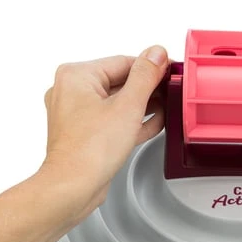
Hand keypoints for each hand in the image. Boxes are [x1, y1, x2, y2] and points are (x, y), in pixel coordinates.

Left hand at [39, 46, 168, 220]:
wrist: (73, 187)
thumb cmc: (89, 151)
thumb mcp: (128, 106)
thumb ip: (145, 76)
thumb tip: (156, 54)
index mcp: (76, 76)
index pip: (123, 62)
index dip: (151, 67)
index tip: (168, 71)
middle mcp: (71, 92)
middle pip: (119, 81)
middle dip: (147, 88)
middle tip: (169, 89)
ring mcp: (76, 114)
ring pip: (116, 102)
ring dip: (142, 105)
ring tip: (165, 105)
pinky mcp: (83, 133)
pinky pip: (111, 120)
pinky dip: (130, 120)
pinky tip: (151, 123)